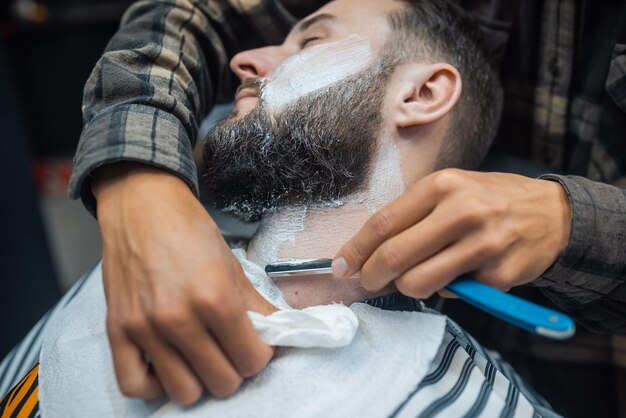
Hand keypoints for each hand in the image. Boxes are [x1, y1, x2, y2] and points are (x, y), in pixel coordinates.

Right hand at [94, 163, 275, 404]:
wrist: (141, 204)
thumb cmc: (189, 229)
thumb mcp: (232, 265)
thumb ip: (255, 307)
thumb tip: (275, 336)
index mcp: (215, 298)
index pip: (252, 360)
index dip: (261, 355)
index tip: (256, 344)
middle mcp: (178, 319)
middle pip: (222, 382)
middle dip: (235, 368)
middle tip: (231, 349)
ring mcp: (144, 329)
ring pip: (185, 393)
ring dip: (201, 381)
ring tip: (202, 358)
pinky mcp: (116, 331)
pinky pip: (134, 386)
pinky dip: (156, 385)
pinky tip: (169, 366)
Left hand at [332, 169, 570, 297]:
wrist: (551, 212)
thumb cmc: (488, 201)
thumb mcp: (450, 191)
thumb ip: (412, 217)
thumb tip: (368, 254)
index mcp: (441, 186)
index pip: (383, 223)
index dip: (355, 249)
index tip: (341, 266)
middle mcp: (461, 211)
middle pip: (394, 256)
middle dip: (371, 276)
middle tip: (368, 282)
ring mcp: (483, 244)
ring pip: (418, 283)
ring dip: (409, 287)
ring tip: (423, 275)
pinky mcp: (499, 274)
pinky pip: (453, 294)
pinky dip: (449, 290)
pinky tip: (465, 273)